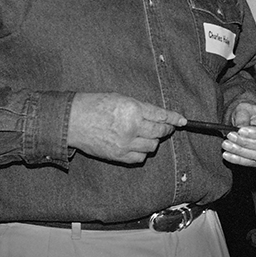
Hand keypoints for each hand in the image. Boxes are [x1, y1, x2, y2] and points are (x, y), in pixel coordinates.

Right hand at [67, 92, 183, 163]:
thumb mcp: (121, 98)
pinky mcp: (119, 156)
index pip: (161, 115)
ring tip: (148, 135)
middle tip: (167, 127)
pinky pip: (140, 157)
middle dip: (166, 129)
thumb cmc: (95, 105)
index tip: (182, 121)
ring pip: (152, 146)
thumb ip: (141, 108)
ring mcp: (126, 144)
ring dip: (154, 140)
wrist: (73, 121)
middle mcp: (132, 127)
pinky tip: (138, 145)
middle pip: (159, 132)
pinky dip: (142, 152)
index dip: (173, 118)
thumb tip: (158, 115)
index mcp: (133, 109)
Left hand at [222, 102, 255, 166]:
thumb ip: (243, 115)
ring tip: (226, 145)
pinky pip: (253, 163)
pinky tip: (227, 155)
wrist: (250, 121)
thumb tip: (239, 127)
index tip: (240, 131)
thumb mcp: (246, 108)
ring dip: (241, 152)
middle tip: (230, 136)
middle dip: (246, 142)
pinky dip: (239, 160)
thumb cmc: (250, 113)